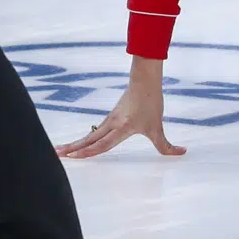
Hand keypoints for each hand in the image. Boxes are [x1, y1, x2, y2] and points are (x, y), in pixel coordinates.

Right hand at [54, 57, 185, 158]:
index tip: (74, 157)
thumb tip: (181, 153)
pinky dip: (85, 139)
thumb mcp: (158, 127)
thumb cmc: (150, 102)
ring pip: (89, 135)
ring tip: (62, 151)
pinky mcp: (110, 117)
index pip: (102, 144)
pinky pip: (95, 131)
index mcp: (121, 128)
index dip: (88, 152)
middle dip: (73, 148)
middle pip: (88, 139)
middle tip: (57, 154)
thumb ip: (167, 145)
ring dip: (75, 143)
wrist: (144, 80)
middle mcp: (111, 124)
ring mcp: (109, 120)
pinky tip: (80, 144)